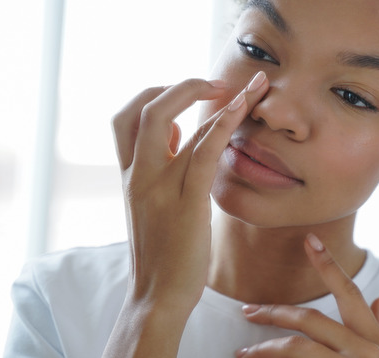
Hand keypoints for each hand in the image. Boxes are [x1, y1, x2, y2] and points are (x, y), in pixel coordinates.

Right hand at [108, 72, 266, 333]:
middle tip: (219, 83)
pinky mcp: (185, 201)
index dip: (158, 94)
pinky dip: (223, 123)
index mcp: (129, 175)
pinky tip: (242, 109)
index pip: (127, 117)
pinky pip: (202, 151)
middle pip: (143, 109)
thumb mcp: (154, 203)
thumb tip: (178, 134)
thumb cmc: (163, 250)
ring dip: (214, 96)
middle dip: (182, 86)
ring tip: (251, 86)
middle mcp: (137, 175)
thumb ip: (161, 167)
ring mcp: (158, 186)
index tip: (192, 92)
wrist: (158, 295)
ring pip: (172, 122)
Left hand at [237, 233, 378, 356]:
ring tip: (243, 352)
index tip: (308, 240)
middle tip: (248, 310)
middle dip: (275, 312)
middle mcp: (361, 351)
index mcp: (373, 339)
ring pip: (295, 350)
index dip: (328, 265)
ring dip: (264, 349)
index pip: (349, 293)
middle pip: (309, 320)